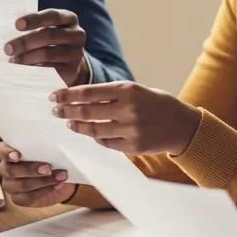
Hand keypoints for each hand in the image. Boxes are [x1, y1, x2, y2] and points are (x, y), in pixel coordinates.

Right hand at [0, 141, 75, 207]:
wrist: (60, 174)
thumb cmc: (52, 154)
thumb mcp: (52, 143)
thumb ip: (50, 139)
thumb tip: (60, 130)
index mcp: (8, 151)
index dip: (6, 153)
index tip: (18, 155)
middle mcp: (6, 168)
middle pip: (10, 170)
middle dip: (30, 169)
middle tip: (48, 168)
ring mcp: (11, 185)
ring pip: (20, 185)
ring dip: (42, 181)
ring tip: (59, 176)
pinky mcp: (19, 198)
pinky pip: (27, 198)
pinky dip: (44, 192)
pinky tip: (56, 185)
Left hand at [5, 9, 88, 86]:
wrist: (70, 64)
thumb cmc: (51, 41)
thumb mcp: (47, 29)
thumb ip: (33, 26)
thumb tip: (6, 29)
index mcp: (69, 18)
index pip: (52, 15)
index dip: (34, 19)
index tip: (17, 25)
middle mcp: (76, 33)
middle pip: (48, 35)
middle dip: (25, 42)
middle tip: (7, 48)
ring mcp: (76, 52)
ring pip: (48, 53)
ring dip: (26, 56)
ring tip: (12, 59)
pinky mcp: (72, 69)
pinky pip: (49, 68)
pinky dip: (33, 67)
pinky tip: (22, 66)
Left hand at [49, 82, 199, 154]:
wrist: (182, 125)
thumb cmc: (155, 104)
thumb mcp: (136, 90)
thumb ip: (110, 94)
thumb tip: (78, 97)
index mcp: (127, 89)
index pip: (88, 92)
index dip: (67, 95)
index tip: (54, 96)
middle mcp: (128, 109)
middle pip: (87, 111)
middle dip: (66, 111)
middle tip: (55, 111)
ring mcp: (131, 129)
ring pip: (94, 130)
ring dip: (78, 126)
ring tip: (69, 123)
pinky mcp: (133, 147)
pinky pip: (106, 144)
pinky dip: (96, 139)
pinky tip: (90, 134)